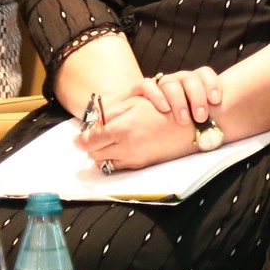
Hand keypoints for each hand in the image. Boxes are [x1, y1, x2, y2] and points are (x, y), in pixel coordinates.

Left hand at [72, 93, 197, 172]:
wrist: (189, 127)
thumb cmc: (163, 109)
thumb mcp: (135, 103)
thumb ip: (111, 113)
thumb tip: (92, 125)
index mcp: (120, 130)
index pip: (88, 142)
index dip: (80, 139)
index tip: (79, 137)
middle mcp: (124, 148)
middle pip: (93, 154)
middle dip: (90, 147)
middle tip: (93, 138)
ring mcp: (132, 159)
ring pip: (103, 162)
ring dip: (101, 153)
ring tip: (108, 142)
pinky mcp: (140, 166)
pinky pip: (117, 166)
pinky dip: (113, 159)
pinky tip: (121, 147)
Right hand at [136, 66, 224, 124]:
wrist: (133, 125)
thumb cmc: (167, 126)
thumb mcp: (188, 121)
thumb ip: (200, 118)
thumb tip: (220, 130)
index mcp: (190, 85)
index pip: (203, 73)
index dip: (211, 83)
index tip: (216, 100)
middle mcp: (175, 81)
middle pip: (189, 78)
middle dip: (197, 96)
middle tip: (201, 117)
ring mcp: (157, 85)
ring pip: (170, 81)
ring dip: (178, 99)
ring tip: (183, 119)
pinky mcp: (137, 90)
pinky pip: (147, 84)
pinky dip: (156, 95)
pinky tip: (163, 109)